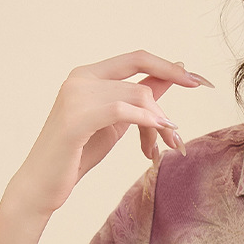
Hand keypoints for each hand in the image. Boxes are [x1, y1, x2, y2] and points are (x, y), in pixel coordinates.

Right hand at [2, 49, 213, 221]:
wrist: (42, 186)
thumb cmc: (76, 155)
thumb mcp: (115, 124)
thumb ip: (138, 100)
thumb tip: (172, 75)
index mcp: (89, 75)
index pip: (137, 58)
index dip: (171, 67)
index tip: (202, 83)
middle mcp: (81, 77)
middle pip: (141, 76)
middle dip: (169, 102)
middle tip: (181, 137)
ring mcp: (75, 95)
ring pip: (137, 96)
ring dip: (159, 125)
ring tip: (165, 151)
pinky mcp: (75, 118)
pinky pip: (122, 111)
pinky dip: (145, 124)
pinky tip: (154, 144)